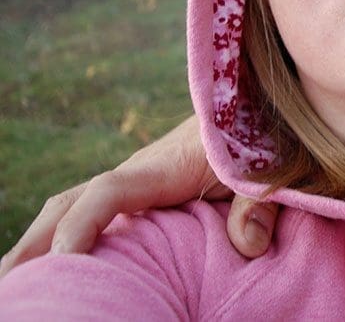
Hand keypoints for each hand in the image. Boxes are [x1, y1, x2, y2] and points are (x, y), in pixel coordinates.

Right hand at [0, 115, 279, 273]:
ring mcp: (136, 181)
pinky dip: (62, 235)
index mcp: (167, 166)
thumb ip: (259, 202)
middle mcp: (140, 172)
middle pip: (72, 202)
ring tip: (13, 285)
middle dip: (35, 242)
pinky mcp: (142, 190)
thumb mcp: (273, 166)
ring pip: (73, 206)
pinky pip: (92, 210)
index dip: (83, 225)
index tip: (64, 262)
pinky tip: (52, 270)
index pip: (109, 193)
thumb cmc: (268, 137)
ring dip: (38, 240)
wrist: (263, 105)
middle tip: (7, 285)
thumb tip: (247, 245)